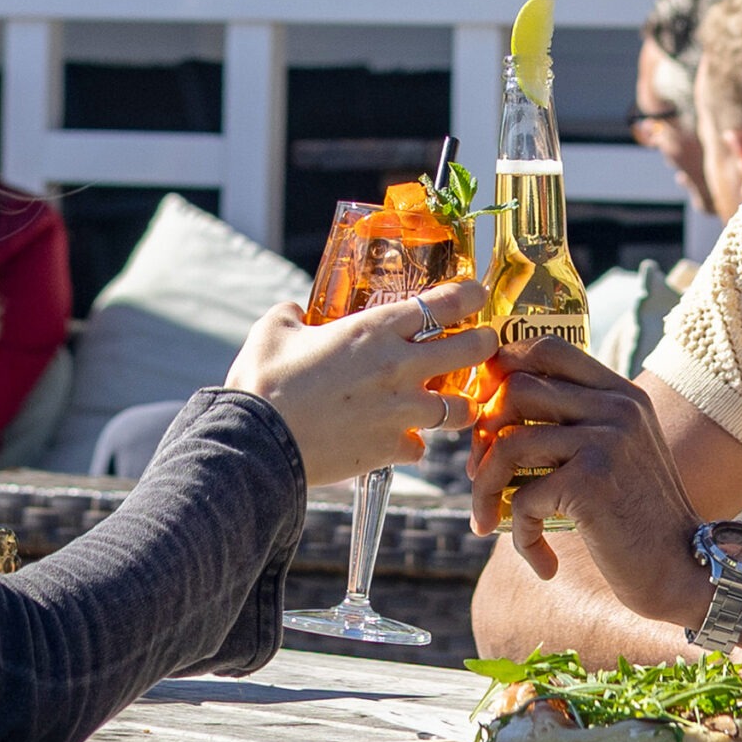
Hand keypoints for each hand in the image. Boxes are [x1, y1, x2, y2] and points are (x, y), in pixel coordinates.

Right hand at [226, 279, 496, 484]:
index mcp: (375, 330)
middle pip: (472, 349)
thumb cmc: (262, 382)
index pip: (444, 302)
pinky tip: (400, 441)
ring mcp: (401, 410)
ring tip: (453, 403)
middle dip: (484, 343)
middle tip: (482, 343)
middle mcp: (400, 366)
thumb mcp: (273, 331)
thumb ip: (293, 314)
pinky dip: (413, 444)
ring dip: (461, 405)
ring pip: (462, 408)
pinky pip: (420, 446)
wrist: (256, 443)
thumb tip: (297, 310)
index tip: (477, 294)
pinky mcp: (391, 447)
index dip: (469, 295)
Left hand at [468, 337, 705, 625]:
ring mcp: (606, 441)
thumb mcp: (619, 452)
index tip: (483, 408)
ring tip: (487, 517)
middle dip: (482, 432)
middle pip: (516, 389)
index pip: (546, 348)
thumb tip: (495, 409)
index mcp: (621, 393)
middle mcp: (617, 407)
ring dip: (486, 486)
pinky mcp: (591, 482)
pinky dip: (520, 533)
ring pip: (509, 443)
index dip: (501, 368)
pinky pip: (524, 498)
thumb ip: (578, 423)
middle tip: (479, 470)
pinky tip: (540, 559)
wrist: (683, 567)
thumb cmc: (639, 517)